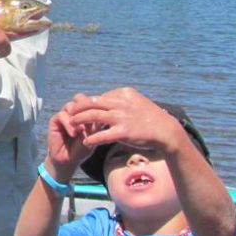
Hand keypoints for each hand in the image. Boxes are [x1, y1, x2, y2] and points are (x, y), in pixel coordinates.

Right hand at [44, 101, 95, 180]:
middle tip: (91, 116)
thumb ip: (95, 125)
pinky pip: (62, 115)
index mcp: (86, 114)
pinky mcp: (55, 120)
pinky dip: (68, 123)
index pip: (91, 102)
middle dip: (85, 106)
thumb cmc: (81, 150)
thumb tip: (100, 113)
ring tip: (82, 129)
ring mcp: (65, 115)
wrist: (67, 160)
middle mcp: (75, 112)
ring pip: (71, 105)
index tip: (102, 118)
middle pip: (80, 97)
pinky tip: (73, 134)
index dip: (96, 107)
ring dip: (77, 116)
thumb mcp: (92, 137)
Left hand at [66, 87, 181, 153]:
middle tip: (69, 112)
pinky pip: (103, 135)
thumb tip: (106, 98)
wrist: (166, 131)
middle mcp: (121, 103)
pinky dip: (92, 138)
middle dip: (78, 108)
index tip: (80, 109)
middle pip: (92, 103)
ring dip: (80, 120)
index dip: (88, 103)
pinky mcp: (124, 132)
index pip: (100, 97)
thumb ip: (120, 100)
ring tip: (71, 124)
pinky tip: (86, 142)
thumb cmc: (151, 117)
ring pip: (94, 116)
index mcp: (124, 94)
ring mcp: (122, 117)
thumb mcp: (136, 102)